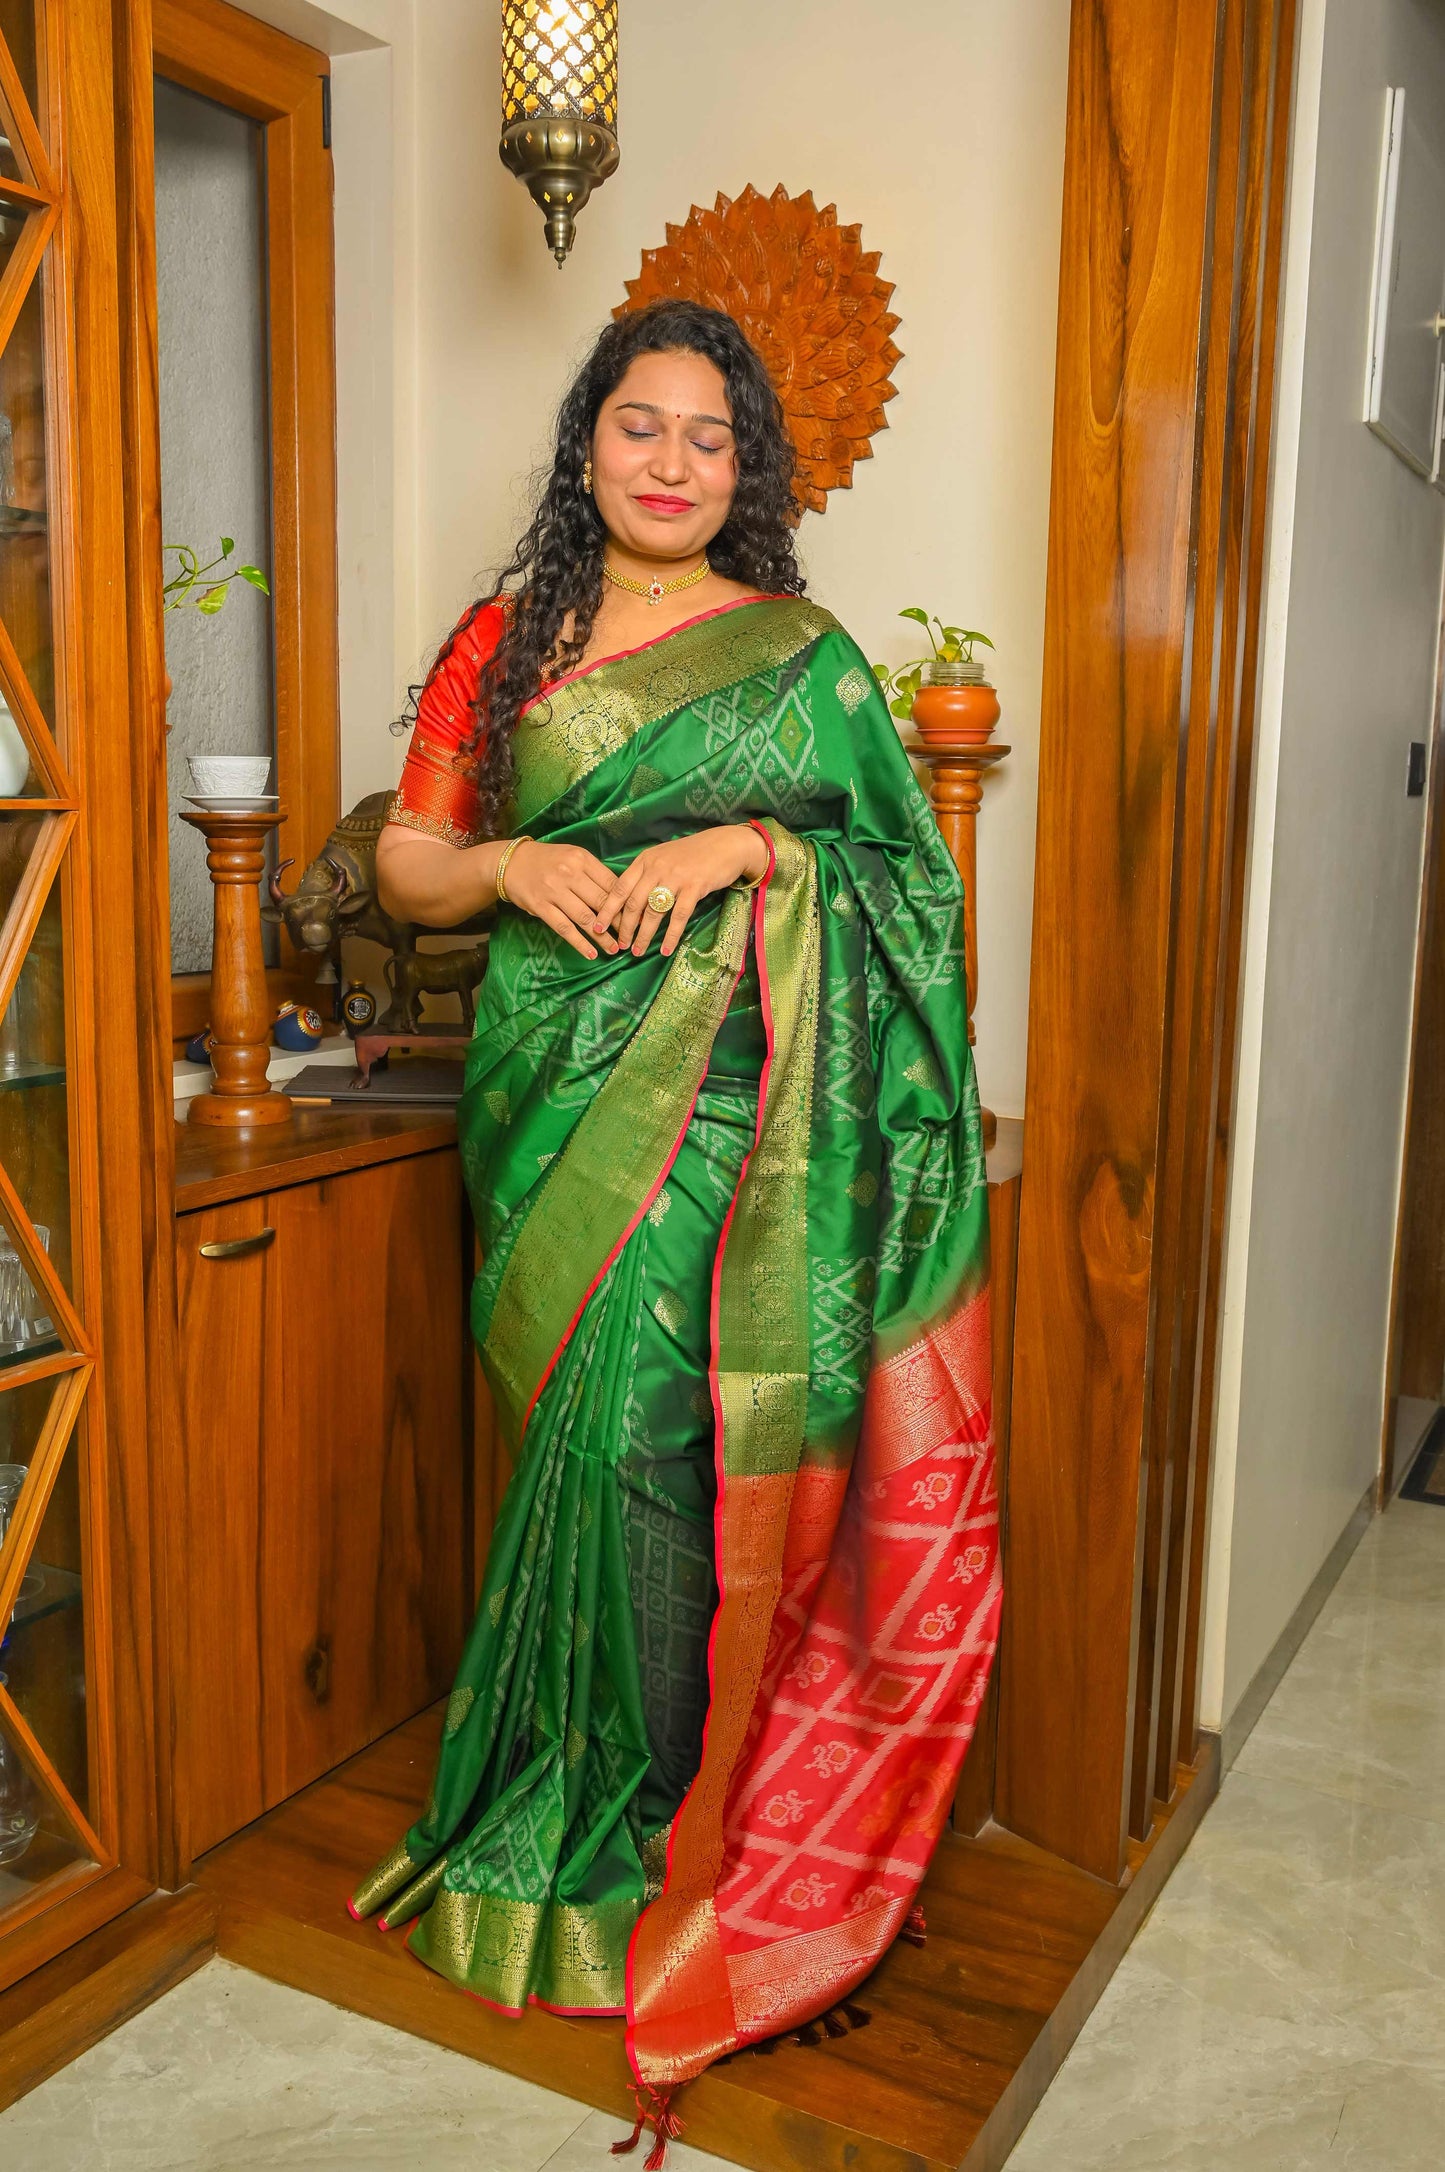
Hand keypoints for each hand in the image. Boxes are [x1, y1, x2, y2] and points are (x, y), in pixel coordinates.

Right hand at [502, 839, 620, 960]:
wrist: (511, 863)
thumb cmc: (548, 861)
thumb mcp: (573, 857)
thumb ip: (594, 873)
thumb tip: (621, 896)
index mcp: (582, 859)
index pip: (611, 883)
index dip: (626, 903)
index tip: (637, 917)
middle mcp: (569, 873)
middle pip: (601, 901)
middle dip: (618, 922)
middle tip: (630, 936)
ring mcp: (554, 891)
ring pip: (585, 918)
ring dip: (602, 937)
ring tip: (614, 949)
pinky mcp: (541, 907)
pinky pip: (564, 928)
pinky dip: (580, 943)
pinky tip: (591, 953)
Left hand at [593, 825, 769, 957]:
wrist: (725, 845)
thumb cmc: (693, 855)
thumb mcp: (663, 859)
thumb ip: (646, 877)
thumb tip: (630, 907)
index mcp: (645, 860)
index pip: (619, 888)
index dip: (607, 910)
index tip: (597, 927)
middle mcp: (656, 868)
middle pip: (633, 903)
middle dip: (624, 928)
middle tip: (619, 946)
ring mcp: (675, 877)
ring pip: (653, 912)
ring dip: (644, 935)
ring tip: (637, 951)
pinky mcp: (694, 887)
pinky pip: (678, 917)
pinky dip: (670, 936)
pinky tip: (665, 950)